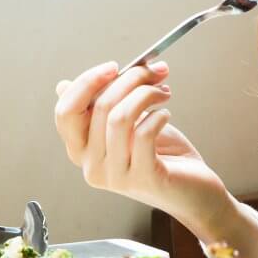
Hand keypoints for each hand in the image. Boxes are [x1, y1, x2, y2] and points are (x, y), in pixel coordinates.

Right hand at [52, 60, 229, 228]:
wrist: (194, 191)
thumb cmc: (161, 155)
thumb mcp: (126, 125)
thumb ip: (99, 106)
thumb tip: (62, 85)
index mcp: (81, 152)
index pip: (66, 112)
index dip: (86, 83)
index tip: (114, 67)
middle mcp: (92, 167)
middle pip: (98, 107)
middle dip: (129, 79)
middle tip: (153, 71)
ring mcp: (116, 176)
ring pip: (119, 117)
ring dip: (146, 93)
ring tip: (163, 92)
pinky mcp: (143, 179)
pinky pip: (144, 134)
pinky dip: (158, 115)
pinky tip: (166, 114)